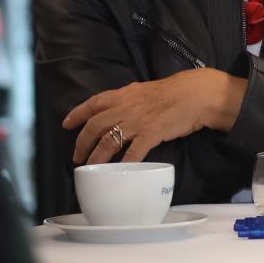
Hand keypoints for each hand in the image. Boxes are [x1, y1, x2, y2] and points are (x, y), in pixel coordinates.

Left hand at [63, 70, 241, 164]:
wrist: (196, 94)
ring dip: (97, 157)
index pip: (93, 103)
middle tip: (78, 156)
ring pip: (108, 142)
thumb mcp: (146, 90)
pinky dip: (124, 164)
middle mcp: (126, 107)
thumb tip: (120, 111)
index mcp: (124, 94)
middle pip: (94, 127)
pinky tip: (120, 172)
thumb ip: (130, 100)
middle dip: (82, 144)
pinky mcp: (151, 133)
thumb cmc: (175, 92)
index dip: (77, 114)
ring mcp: (137, 121)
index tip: (66, 124)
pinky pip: (133, 153)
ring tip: (92, 166)